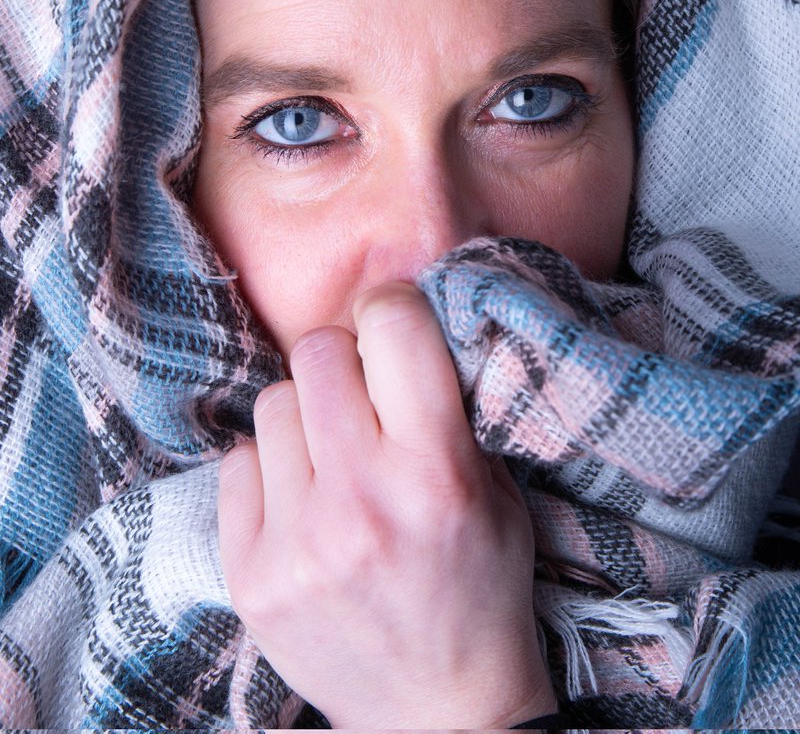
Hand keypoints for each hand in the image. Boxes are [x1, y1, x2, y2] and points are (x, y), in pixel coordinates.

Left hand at [218, 281, 555, 728]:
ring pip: (272, 402)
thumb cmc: (479, 588)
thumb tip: (395, 321)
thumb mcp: (497, 490)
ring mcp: (299, 542)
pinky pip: (237, 462)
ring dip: (304, 416)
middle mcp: (362, 500)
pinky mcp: (251, 576)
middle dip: (343, 359)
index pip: (392, 325)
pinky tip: (302, 501)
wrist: (440, 712)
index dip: (391, 307)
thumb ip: (449, 406)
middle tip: (362, 394)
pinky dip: (269, 468)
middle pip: (316, 351)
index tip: (391, 322)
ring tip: (332, 458)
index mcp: (437, 471)